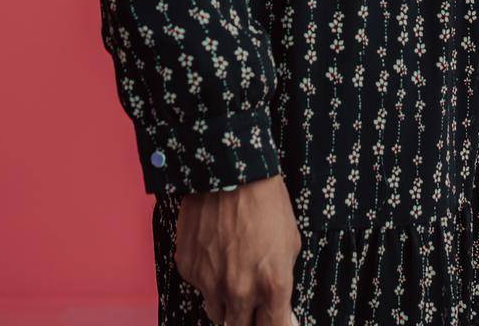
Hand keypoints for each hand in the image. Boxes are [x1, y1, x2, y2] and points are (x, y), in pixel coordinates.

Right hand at [175, 173, 302, 325]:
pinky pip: (199, 285)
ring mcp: (210, 283)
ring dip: (226, 303)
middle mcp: (240, 292)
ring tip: (231, 273)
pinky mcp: (188, 269)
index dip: (274, 324)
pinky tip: (214, 249)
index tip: (272, 319)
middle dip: (248, 319)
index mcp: (272, 286)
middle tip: (251, 303)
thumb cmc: (265, 201)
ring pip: (217, 313)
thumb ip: (282, 279)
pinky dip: (207, 276)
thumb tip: (279, 304)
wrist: (228, 168)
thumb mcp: (290, 242)